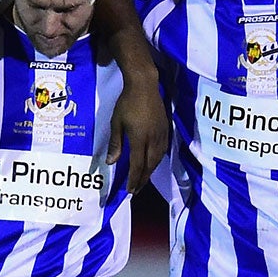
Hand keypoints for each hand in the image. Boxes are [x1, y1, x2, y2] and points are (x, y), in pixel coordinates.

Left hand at [105, 73, 167, 190]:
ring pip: (158, 159)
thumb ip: (116, 144)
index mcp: (140, 138)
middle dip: (143, 179)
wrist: (144, 86)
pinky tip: (152, 163)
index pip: (137, 164)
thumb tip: (111, 162)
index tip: (130, 190)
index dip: (134, 179)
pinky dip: (156, 160)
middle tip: (136, 190)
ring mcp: (162, 134)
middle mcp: (153, 139)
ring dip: (150, 171)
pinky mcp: (166, 129)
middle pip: (150, 165)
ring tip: (142, 179)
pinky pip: (163, 150)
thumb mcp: (116, 123)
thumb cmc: (126, 103)